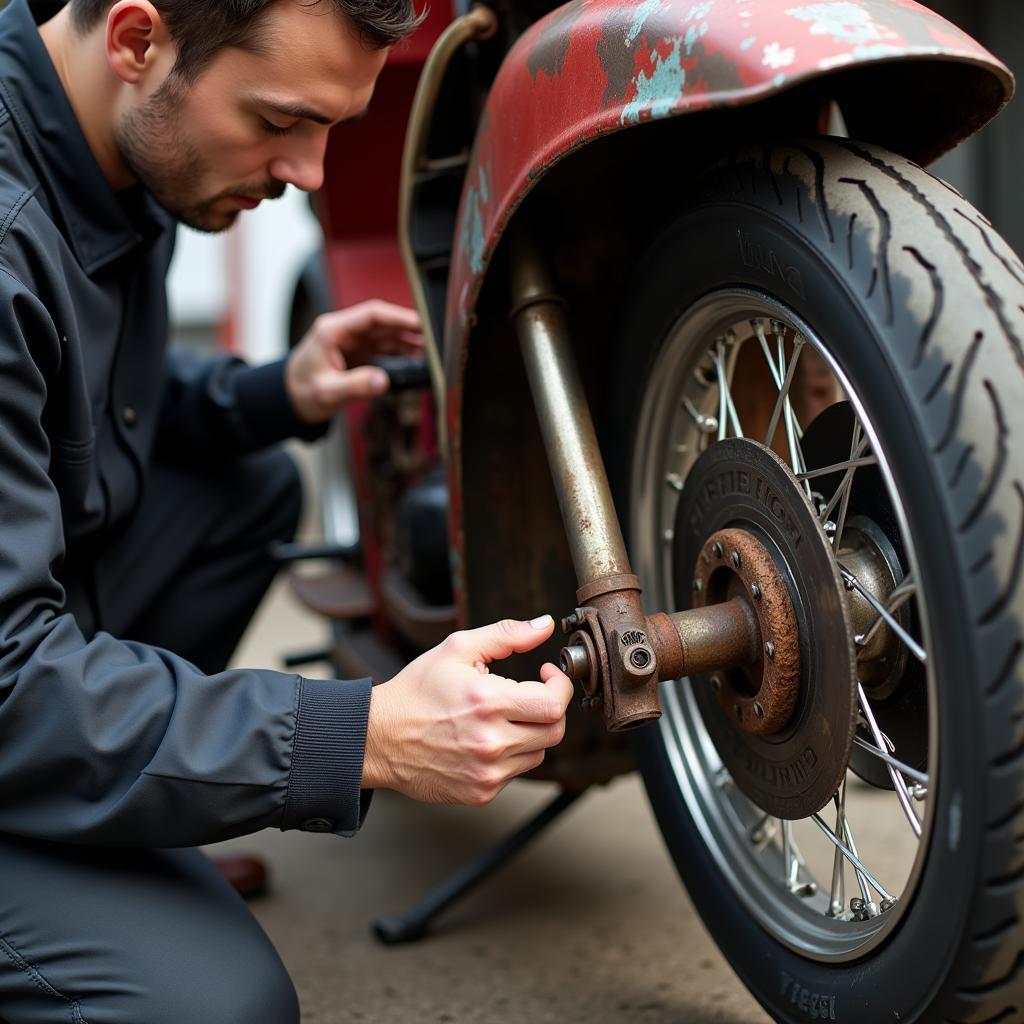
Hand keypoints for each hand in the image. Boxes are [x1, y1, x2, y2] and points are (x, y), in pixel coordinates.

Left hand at [285, 300, 423, 422]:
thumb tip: (382, 381)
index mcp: (333, 330)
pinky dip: (400, 350)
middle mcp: (344, 331)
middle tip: (433, 338)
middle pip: (383, 322)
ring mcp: (352, 341)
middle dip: (408, 328)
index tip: (420, 324)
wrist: (290, 399)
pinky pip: (383, 347)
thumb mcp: (327, 392)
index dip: (398, 317)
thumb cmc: (301, 391)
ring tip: (430, 349)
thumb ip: (355, 386)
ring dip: (407, 339)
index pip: (371, 314)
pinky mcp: (358, 353)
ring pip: (386, 334)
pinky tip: (416, 355)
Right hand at [363, 616, 573, 805]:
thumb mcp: (456, 649)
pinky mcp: (482, 792)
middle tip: (530, 694)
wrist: (379, 738)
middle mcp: (490, 741)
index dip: (560, 685)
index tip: (547, 675)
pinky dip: (511, 754)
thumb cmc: (416, 692)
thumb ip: (506, 634)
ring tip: (501, 716)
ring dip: (530, 731)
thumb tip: (544, 626)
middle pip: (554, 730)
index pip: (554, 703)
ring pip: (539, 752)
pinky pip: (517, 772)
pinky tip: (487, 738)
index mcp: (487, 702)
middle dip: (549, 707)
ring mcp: (487, 772)